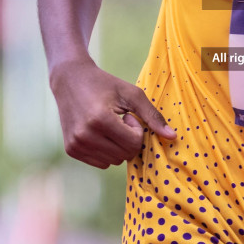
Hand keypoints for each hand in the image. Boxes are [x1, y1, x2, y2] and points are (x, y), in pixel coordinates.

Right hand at [50, 60, 176, 167]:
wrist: (70, 80)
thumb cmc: (105, 84)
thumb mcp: (132, 94)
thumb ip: (152, 116)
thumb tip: (172, 137)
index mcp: (100, 120)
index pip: (133, 144)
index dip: (136, 130)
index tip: (127, 115)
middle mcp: (85, 136)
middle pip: (124, 155)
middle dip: (128, 139)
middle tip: (118, 120)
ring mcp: (76, 145)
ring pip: (113, 162)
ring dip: (117, 146)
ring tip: (108, 125)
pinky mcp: (71, 150)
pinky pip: (101, 163)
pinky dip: (106, 151)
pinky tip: (99, 133)